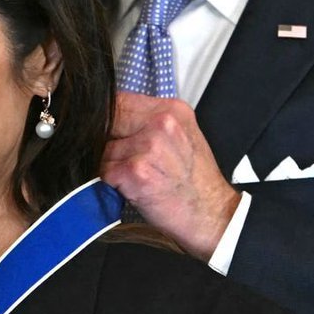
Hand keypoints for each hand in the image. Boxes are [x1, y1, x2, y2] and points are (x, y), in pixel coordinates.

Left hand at [102, 93, 240, 259]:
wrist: (210, 214)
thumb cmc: (195, 180)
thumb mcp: (182, 136)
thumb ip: (149, 121)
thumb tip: (112, 116)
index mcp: (171, 110)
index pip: (119, 99)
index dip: (108, 118)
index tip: (110, 133)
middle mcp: (161, 123)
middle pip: (108, 120)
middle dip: (107, 140)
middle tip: (122, 158)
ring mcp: (148, 147)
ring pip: (103, 148)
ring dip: (110, 164)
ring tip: (134, 176)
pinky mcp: (135, 171)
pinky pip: (103, 171)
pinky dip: (111, 182)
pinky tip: (132, 187)